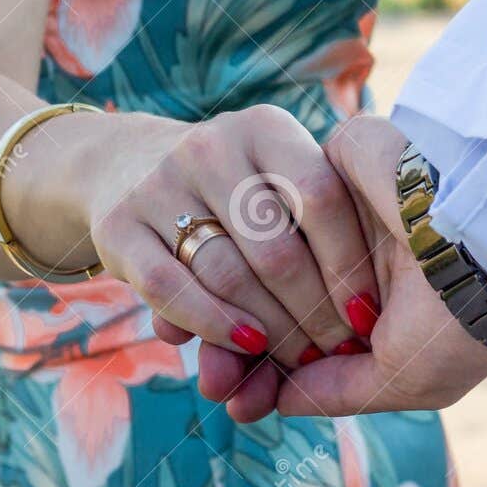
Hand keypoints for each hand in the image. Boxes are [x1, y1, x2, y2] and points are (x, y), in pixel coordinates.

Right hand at [85, 105, 379, 369]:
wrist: (127, 164)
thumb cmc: (236, 187)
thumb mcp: (277, 177)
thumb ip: (317, 222)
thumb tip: (363, 314)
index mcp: (265, 128)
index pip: (321, 196)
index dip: (349, 263)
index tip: (368, 313)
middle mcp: (211, 146)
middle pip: (276, 247)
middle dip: (314, 311)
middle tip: (337, 348)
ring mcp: (158, 183)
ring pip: (227, 274)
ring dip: (271, 329)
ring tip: (301, 359)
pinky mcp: (117, 225)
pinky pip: (170, 290)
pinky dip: (213, 326)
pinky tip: (247, 346)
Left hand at [198, 115, 486, 419]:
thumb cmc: (461, 318)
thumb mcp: (406, 378)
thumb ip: (338, 389)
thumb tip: (271, 402)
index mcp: (369, 313)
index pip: (298, 344)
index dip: (261, 375)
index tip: (233, 400)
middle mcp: (346, 266)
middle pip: (270, 305)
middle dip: (240, 345)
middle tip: (213, 379)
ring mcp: (334, 217)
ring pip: (261, 257)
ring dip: (238, 298)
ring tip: (226, 337)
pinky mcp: (326, 168)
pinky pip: (270, 206)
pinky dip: (255, 243)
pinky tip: (234, 275)